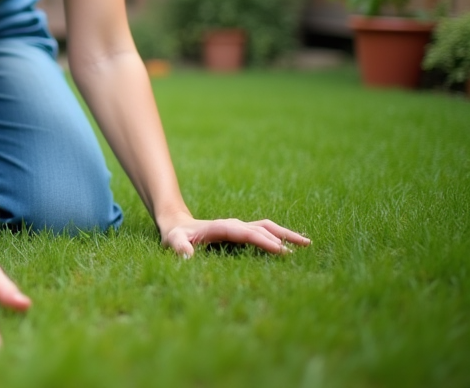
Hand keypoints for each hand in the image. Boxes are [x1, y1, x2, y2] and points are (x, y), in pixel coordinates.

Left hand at [159, 215, 311, 257]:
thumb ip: (180, 248)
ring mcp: (239, 227)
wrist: (177, 227)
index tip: (281, 250)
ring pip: (267, 227)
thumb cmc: (176, 237)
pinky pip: (264, 232)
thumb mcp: (173, 242)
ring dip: (285, 233)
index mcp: (221, 227)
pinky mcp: (242, 232)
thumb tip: (187, 256)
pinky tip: (292, 244)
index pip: (246, 233)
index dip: (263, 241)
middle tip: (303, 248)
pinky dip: (279, 235)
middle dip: (282, 236)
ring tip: (307, 243)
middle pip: (262, 228)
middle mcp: (234, 225)